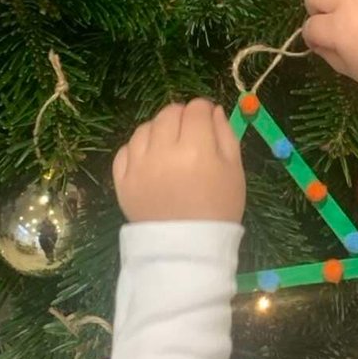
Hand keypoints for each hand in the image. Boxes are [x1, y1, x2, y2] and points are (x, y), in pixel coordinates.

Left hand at [113, 99, 245, 223]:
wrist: (188, 249)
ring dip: (158, 130)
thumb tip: (214, 110)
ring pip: (145, 128)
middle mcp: (163, 152)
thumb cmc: (218, 209)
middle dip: (182, 117)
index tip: (207, 121)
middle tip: (190, 133)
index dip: (204, 110)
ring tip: (169, 147)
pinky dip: (138, 149)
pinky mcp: (122, 180)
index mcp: (197, 149)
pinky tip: (151, 159)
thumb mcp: (234, 171)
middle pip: (169, 113)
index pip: (196, 109)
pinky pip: (125, 149)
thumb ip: (226, 135)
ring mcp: (139, 166)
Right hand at [302, 0, 357, 95]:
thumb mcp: (351, 71)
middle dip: (315, 9)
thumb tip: (318, 42)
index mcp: (339, 27)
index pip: (311, 27)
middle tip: (327, 23)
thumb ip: (328, 54)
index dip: (311, 39)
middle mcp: (349, 1)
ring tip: (344, 8)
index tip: (320, 45)